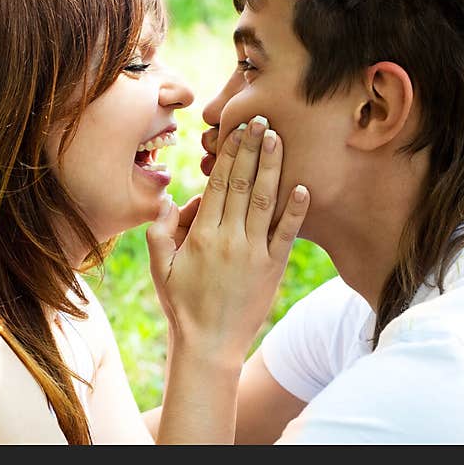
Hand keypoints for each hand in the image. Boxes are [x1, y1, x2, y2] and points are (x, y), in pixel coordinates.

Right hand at [146, 117, 308, 360]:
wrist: (210, 345)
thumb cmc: (181, 305)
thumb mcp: (160, 268)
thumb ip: (160, 231)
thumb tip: (170, 199)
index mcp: (201, 235)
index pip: (218, 184)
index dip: (228, 154)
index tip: (235, 130)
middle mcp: (229, 239)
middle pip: (243, 184)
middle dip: (252, 149)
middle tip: (261, 119)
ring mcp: (254, 253)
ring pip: (266, 202)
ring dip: (273, 168)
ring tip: (278, 139)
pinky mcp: (272, 269)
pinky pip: (286, 235)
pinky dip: (296, 211)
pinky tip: (303, 187)